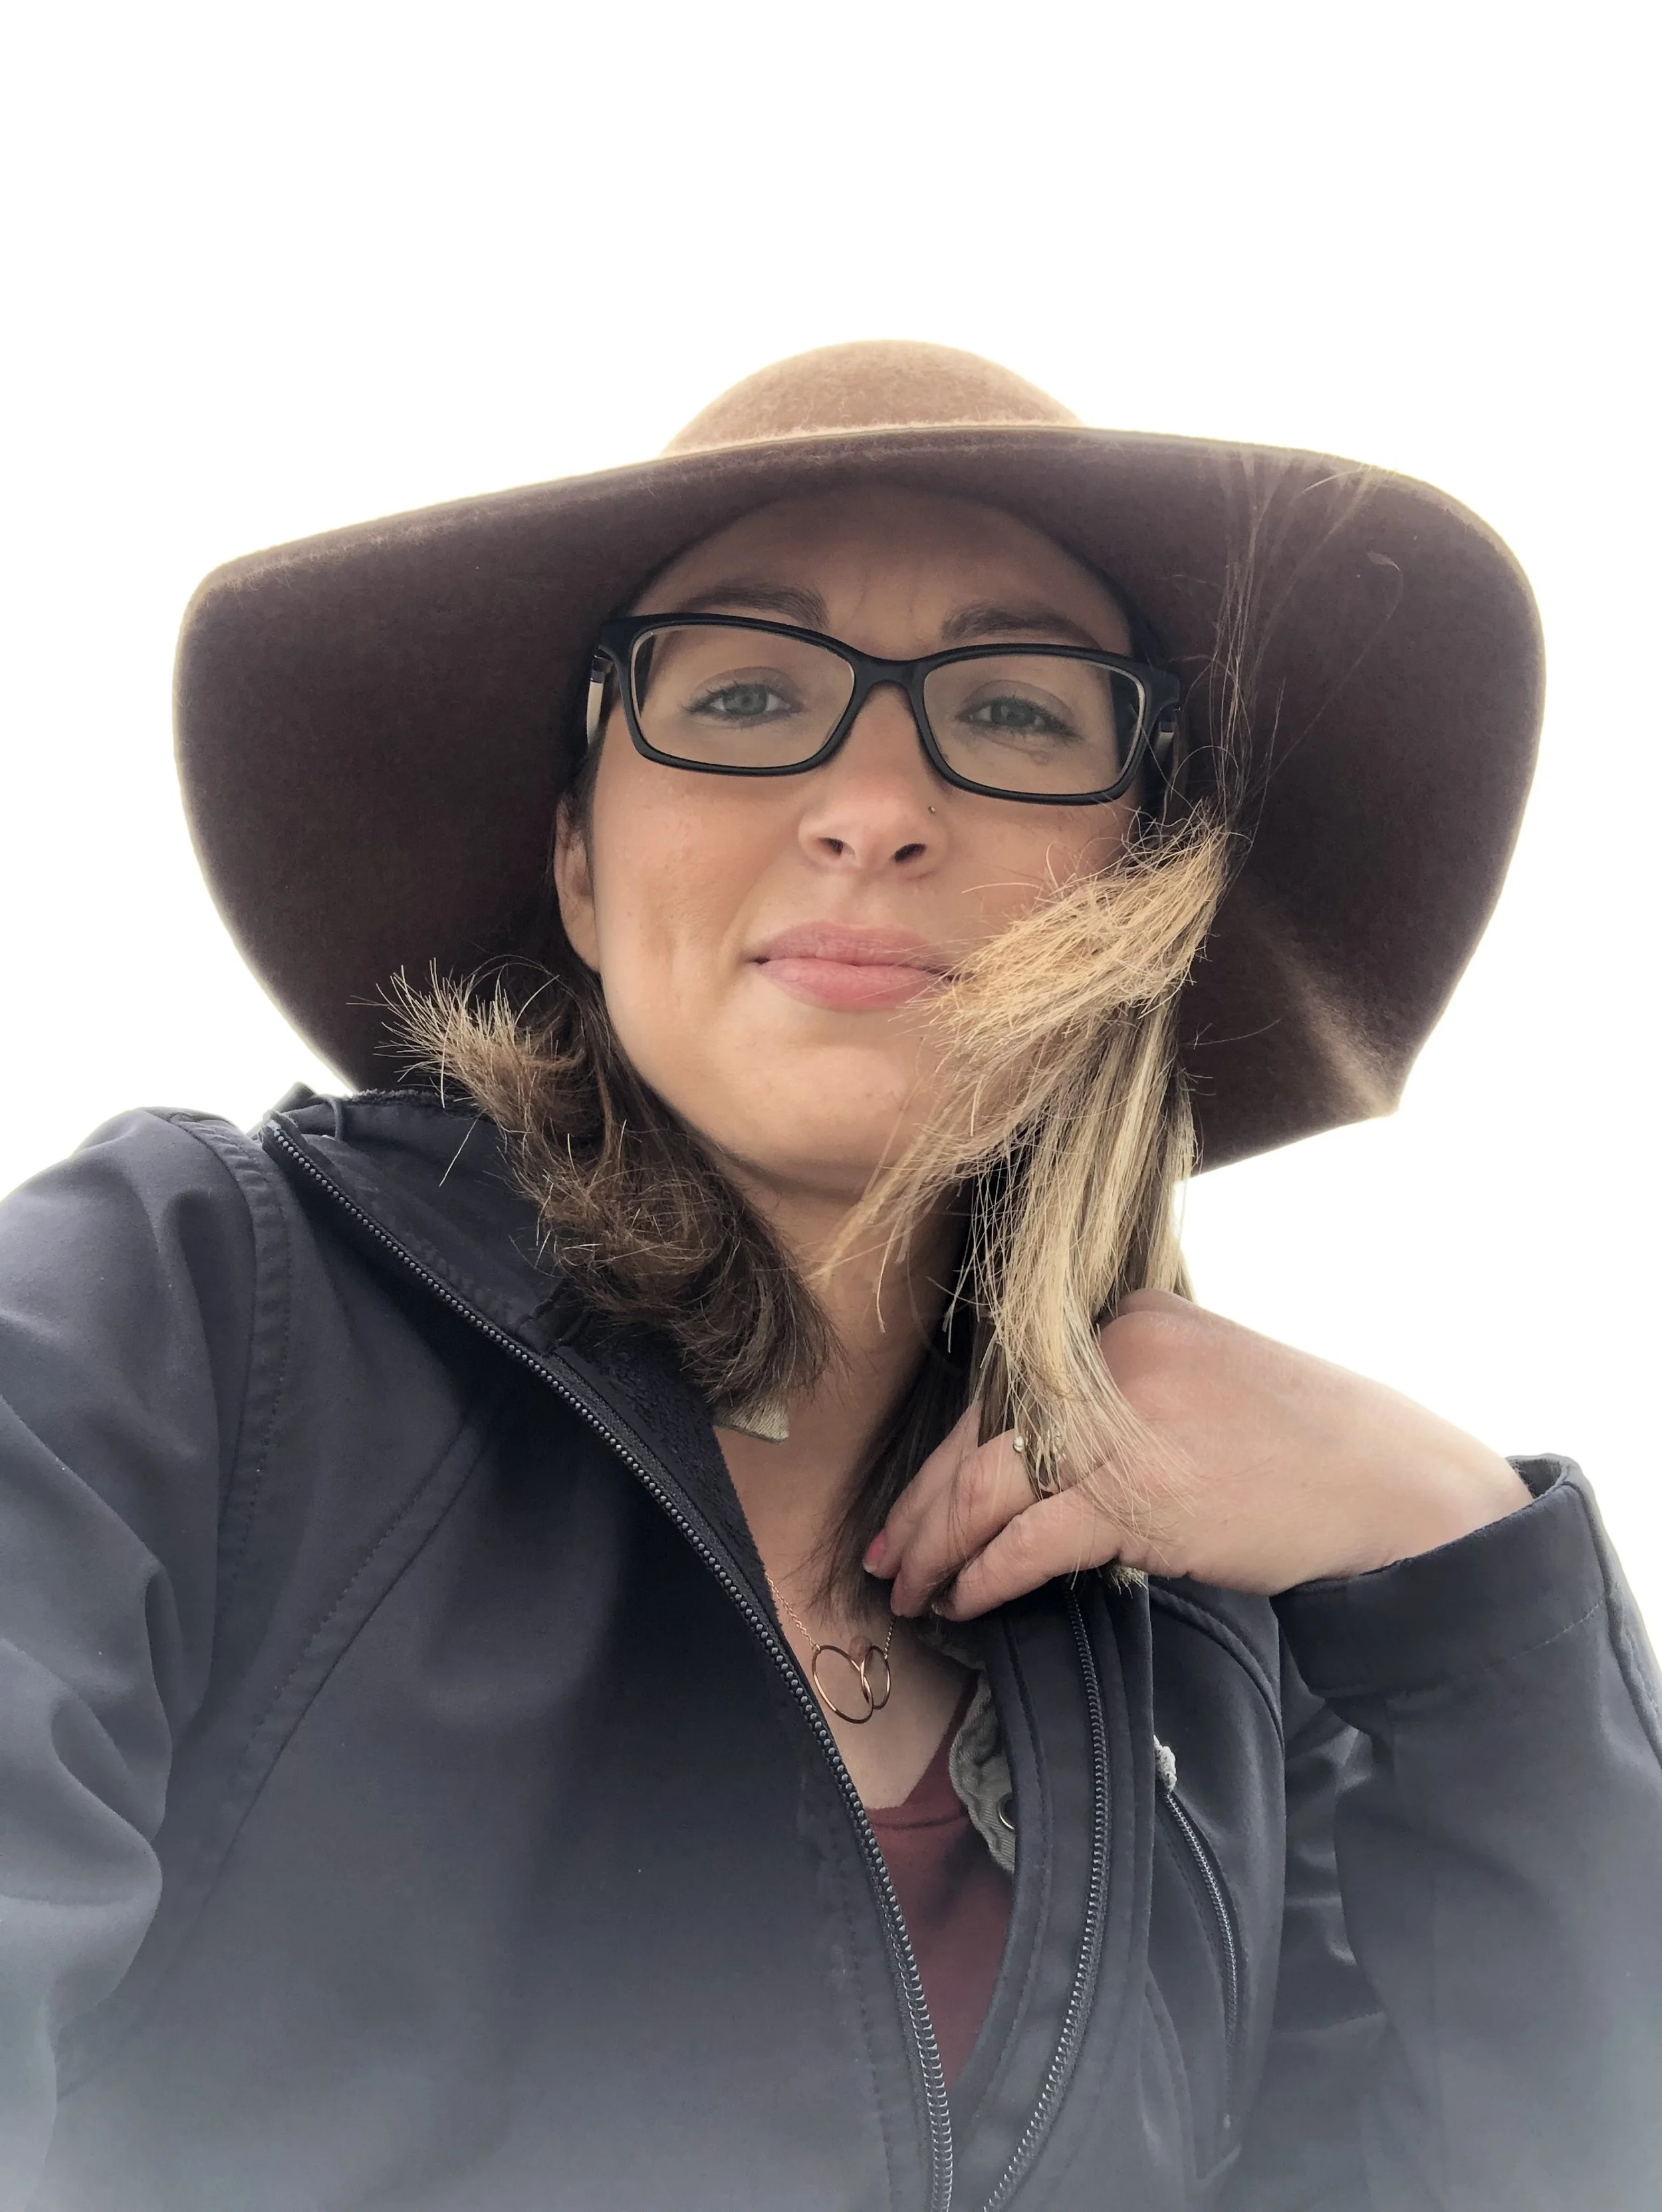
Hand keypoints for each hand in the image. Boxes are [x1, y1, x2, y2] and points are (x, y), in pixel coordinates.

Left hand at [868, 1290, 1531, 1617]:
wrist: (1393, 1483)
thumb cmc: (1302, 1443)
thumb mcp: (1202, 1377)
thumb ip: (1122, 1394)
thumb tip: (1031, 1453)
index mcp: (1128, 1314)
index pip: (1010, 1389)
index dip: (950, 1450)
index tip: (914, 1495)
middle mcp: (1113, 1354)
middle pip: (986, 1434)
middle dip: (924, 1503)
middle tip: (883, 1551)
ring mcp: (1121, 1421)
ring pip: (989, 1488)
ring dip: (938, 1547)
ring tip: (908, 1587)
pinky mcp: (1135, 1494)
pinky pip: (1029, 1541)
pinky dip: (986, 1576)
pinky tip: (963, 1601)